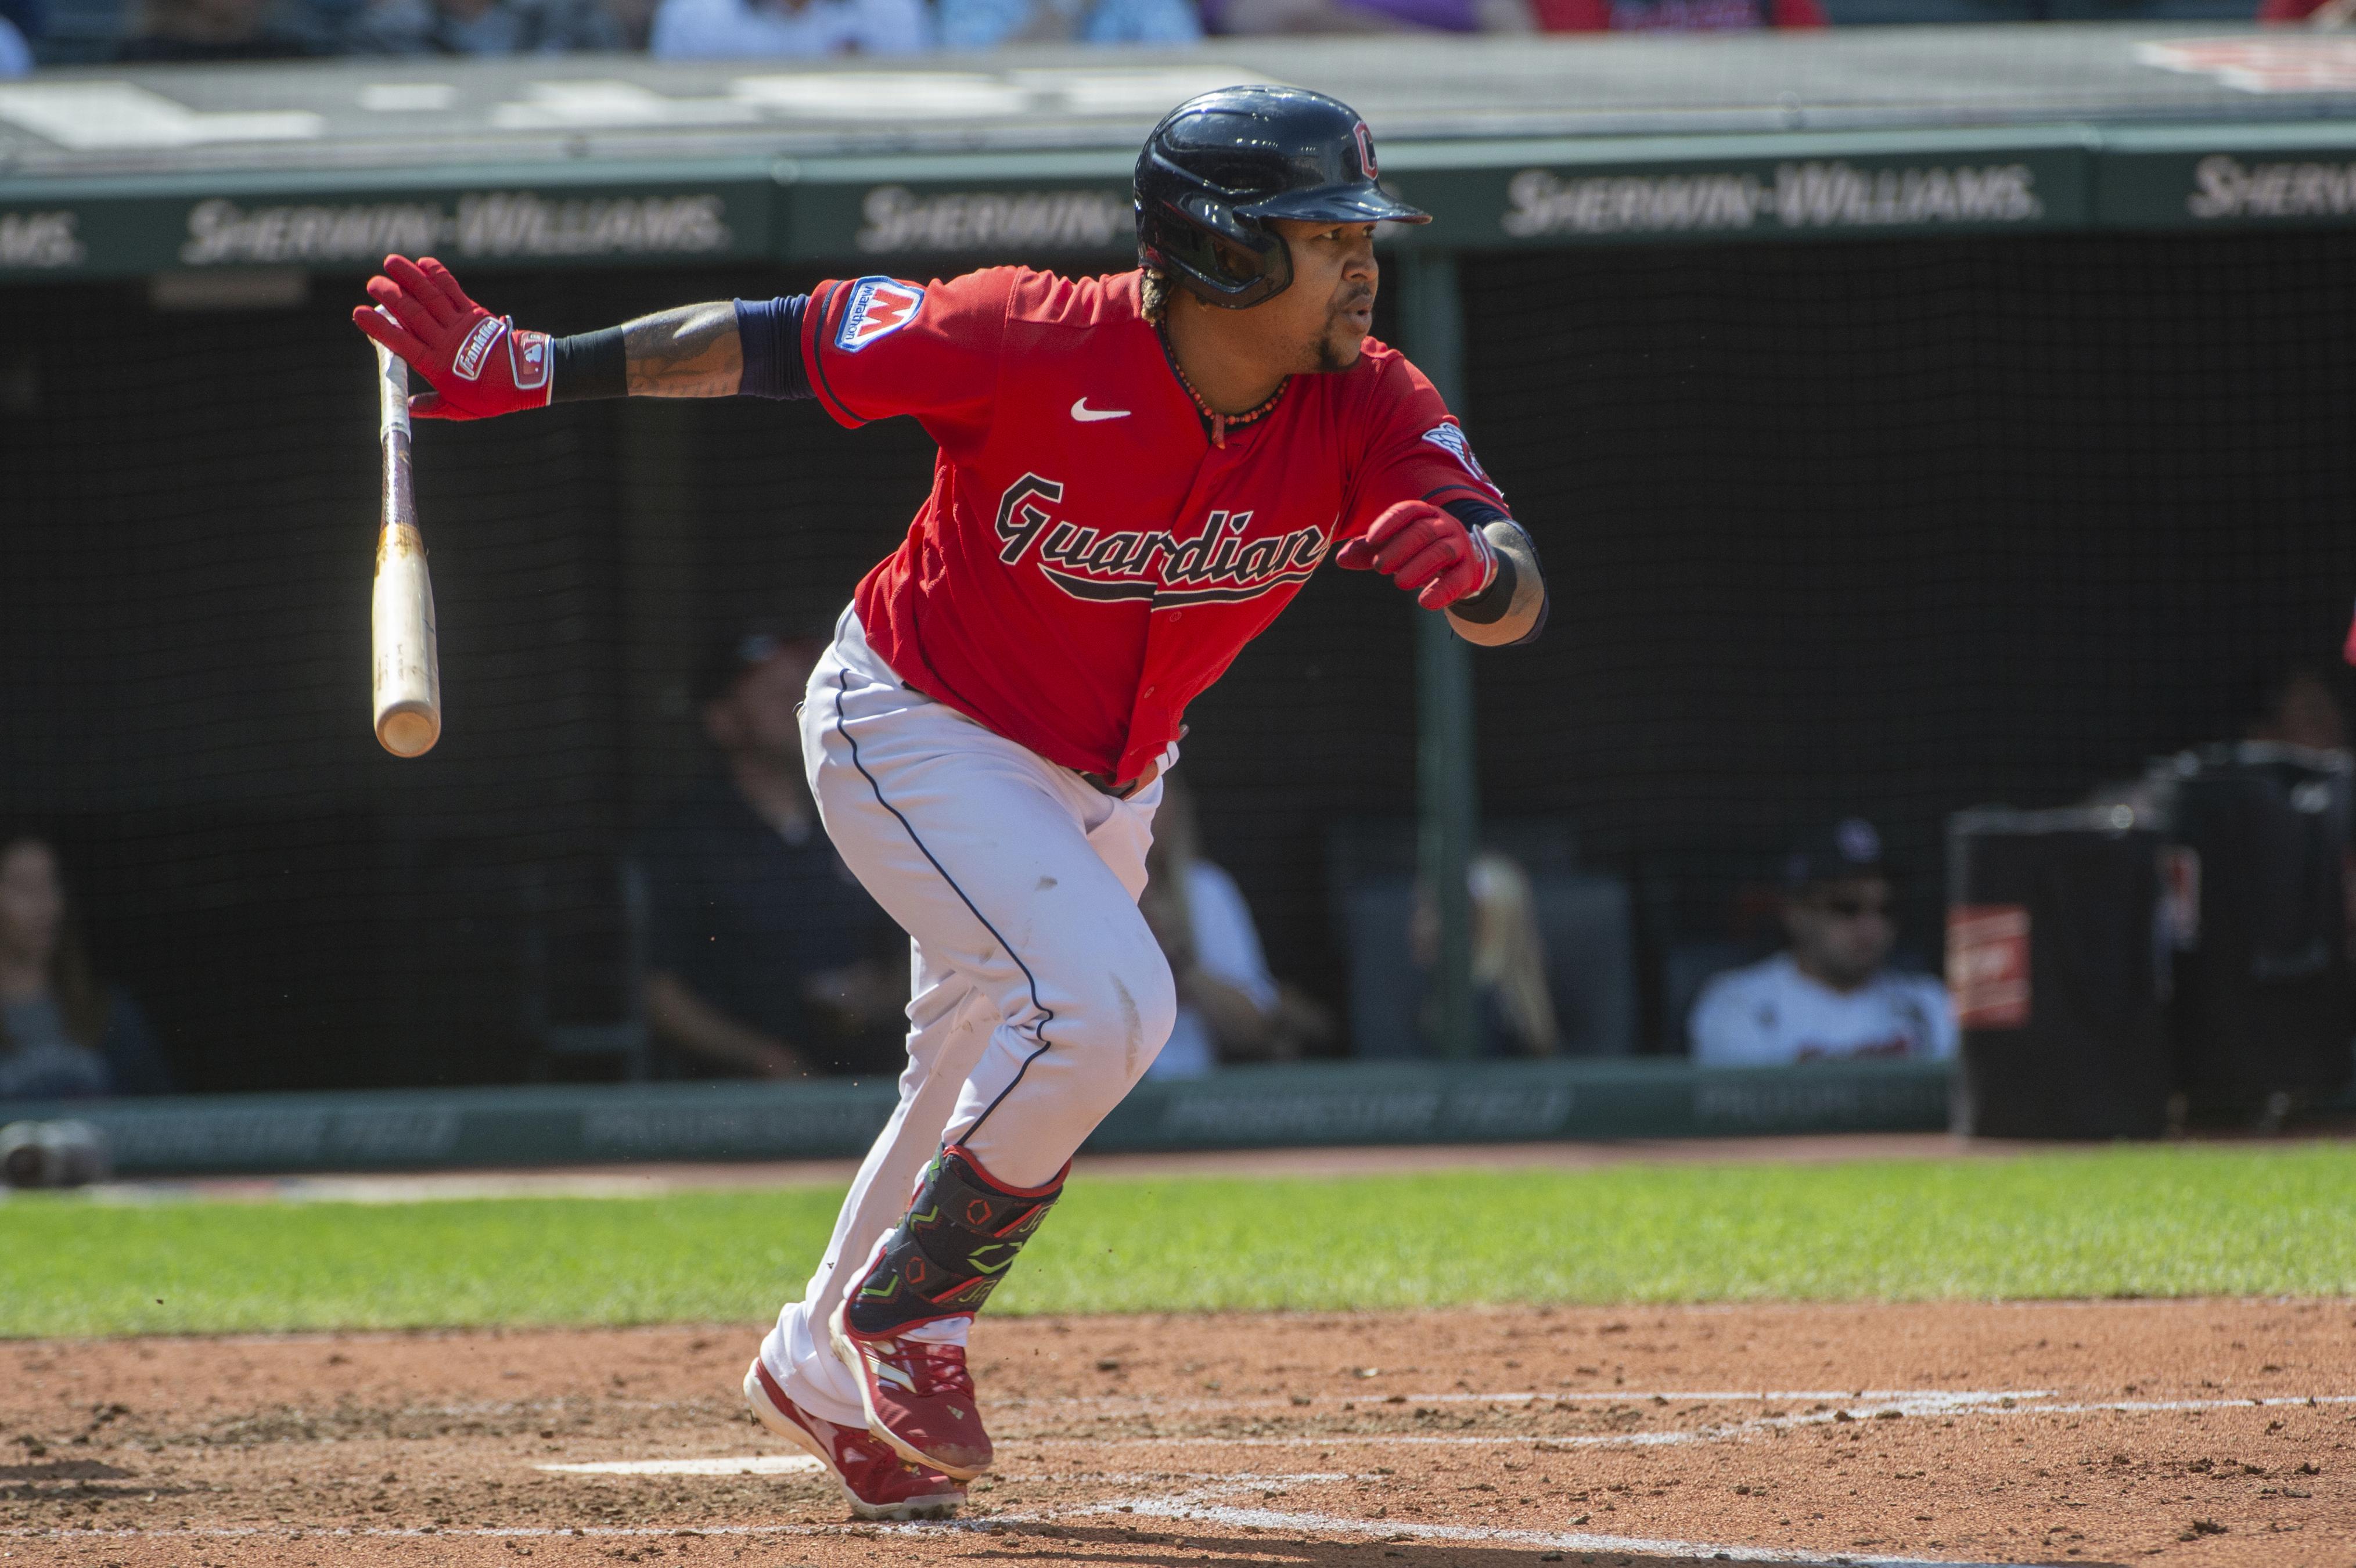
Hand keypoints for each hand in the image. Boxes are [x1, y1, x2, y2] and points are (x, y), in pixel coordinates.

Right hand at [351, 255, 551, 420]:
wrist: (527, 378)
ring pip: (430, 296)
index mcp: (436, 365)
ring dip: (410, 277)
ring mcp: (460, 324)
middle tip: (373, 283)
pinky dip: (438, 275)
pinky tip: (423, 262)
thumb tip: (408, 409)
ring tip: (391, 262)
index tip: (359, 313)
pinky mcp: (474, 313)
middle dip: (391, 295)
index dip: (379, 327)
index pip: (400, 342)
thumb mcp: (460, 409)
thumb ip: (432, 407)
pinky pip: (453, 290)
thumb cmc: (491, 396)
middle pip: (412, 314)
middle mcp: (445, 341)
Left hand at [1335, 500, 1496, 609]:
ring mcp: (1460, 548)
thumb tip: (1339, 558)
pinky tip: (1425, 603)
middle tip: (1379, 567)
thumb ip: (1368, 552)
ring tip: (1398, 582)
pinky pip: (1458, 580)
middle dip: (1400, 548)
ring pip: (1442, 551)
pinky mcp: (1469, 572)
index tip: (1370, 538)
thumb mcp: (1394, 547)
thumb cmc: (1420, 552)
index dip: (1389, 522)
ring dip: (1419, 567)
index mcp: (1425, 514)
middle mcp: (1445, 526)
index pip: (1408, 511)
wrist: (1462, 565)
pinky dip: (1442, 591)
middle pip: (1424, 531)